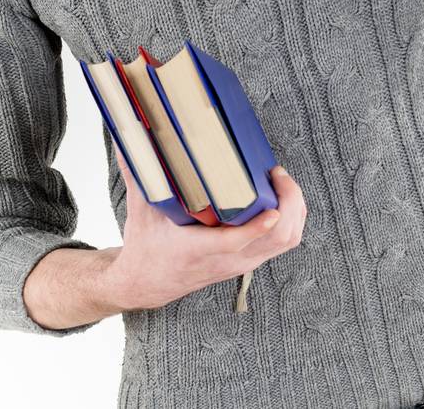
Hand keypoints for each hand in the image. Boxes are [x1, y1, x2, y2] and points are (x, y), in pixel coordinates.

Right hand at [103, 147, 306, 312]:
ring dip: (295, 210)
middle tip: (277, 174)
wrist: (145, 284)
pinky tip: (282, 197)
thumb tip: (128, 139)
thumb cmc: (145, 246)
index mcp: (198, 250)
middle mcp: (227, 260)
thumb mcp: (141, 211)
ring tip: (282, 182)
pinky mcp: (249, 261)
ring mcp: (242, 263)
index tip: (272, 208)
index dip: (257, 227)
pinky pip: (283, 243)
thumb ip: (139, 175)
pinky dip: (291, 219)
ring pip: (286, 241)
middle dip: (289, 204)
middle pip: (276, 239)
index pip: (235, 243)